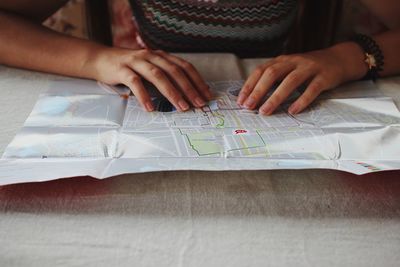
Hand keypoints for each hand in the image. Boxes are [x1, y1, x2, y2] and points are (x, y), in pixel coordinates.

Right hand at [89, 47, 211, 111]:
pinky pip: (135, 82)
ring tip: (181, 107)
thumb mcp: (149, 68)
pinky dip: (144, 95)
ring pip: (158, 75)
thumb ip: (164, 76)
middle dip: (189, 88)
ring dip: (171, 92)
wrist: (99, 59)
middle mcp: (150, 56)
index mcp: (160, 56)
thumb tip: (184, 93)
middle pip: (174, 71)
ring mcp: (136, 61)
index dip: (197, 80)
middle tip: (198, 103)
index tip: (206, 95)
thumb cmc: (128, 67)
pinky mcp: (122, 69)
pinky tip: (150, 108)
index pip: (184, 66)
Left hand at [237, 46, 364, 114]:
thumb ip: (274, 79)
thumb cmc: (308, 69)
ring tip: (265, 111)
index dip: (250, 85)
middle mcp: (294, 62)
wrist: (339, 59)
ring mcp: (309, 68)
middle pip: (272, 74)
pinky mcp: (324, 77)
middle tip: (249, 107)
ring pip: (290, 81)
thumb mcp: (289, 69)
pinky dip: (301, 100)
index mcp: (282, 60)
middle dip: (258, 91)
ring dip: (275, 97)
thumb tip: (253, 97)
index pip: (261, 70)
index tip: (241, 100)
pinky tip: (293, 111)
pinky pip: (312, 89)